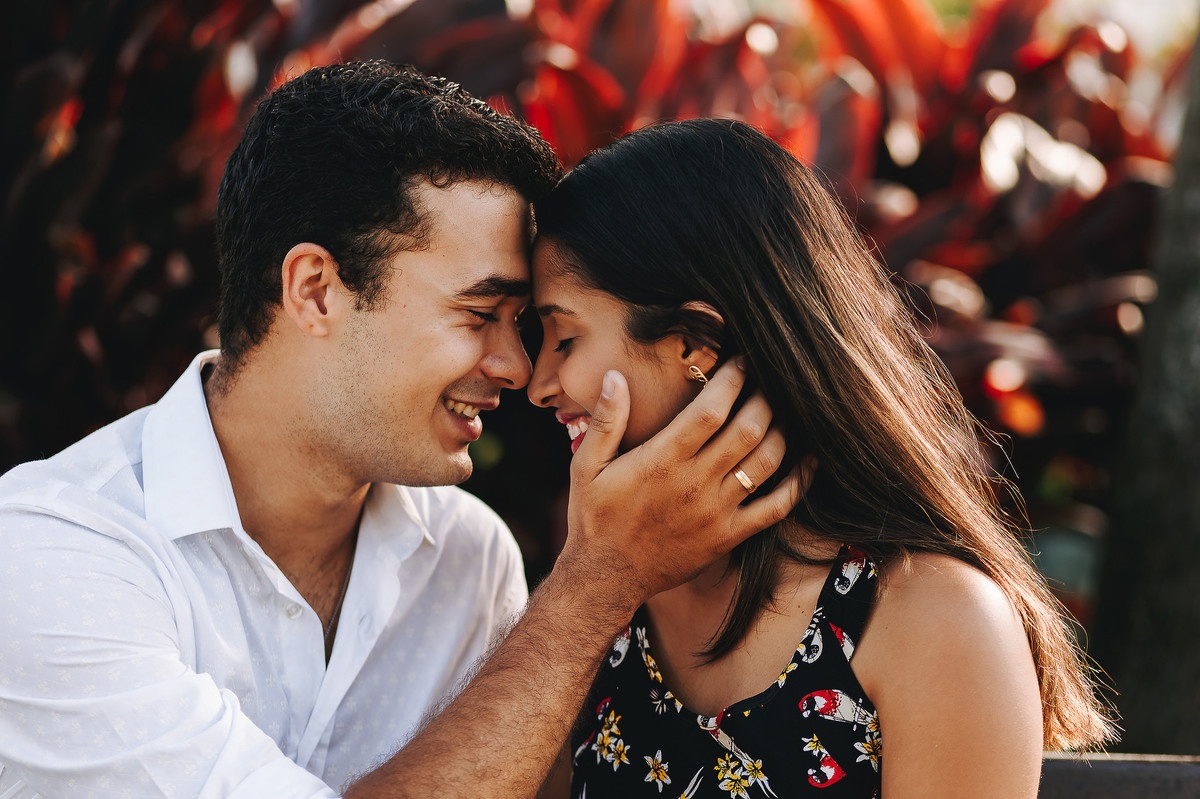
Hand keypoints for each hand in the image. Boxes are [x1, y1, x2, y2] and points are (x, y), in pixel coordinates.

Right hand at [560, 357, 801, 609]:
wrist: (606, 577)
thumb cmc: (594, 518)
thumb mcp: (586, 465)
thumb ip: (605, 420)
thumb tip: (614, 376)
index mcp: (662, 460)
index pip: (711, 410)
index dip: (733, 380)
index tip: (742, 361)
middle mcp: (695, 483)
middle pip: (748, 430)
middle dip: (765, 399)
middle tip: (770, 380)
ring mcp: (716, 512)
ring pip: (766, 463)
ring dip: (782, 432)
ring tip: (785, 412)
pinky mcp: (729, 536)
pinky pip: (776, 508)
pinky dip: (799, 483)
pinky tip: (809, 462)